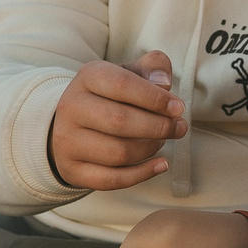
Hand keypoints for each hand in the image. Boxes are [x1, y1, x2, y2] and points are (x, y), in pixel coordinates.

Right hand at [46, 51, 187, 190]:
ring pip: (117, 153)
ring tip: (162, 142)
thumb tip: (164, 82)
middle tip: (179, 128)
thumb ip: (151, 68)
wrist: (73, 123)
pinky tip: (161, 165)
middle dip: (158, 127)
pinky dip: (142, 174)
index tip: (178, 108)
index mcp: (87, 77)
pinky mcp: (72, 169)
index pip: (122, 84)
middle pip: (120, 121)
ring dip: (150, 149)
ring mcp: (68, 140)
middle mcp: (71, 107)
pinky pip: (111, 179)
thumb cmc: (110, 96)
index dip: (155, 98)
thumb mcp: (128, 74)